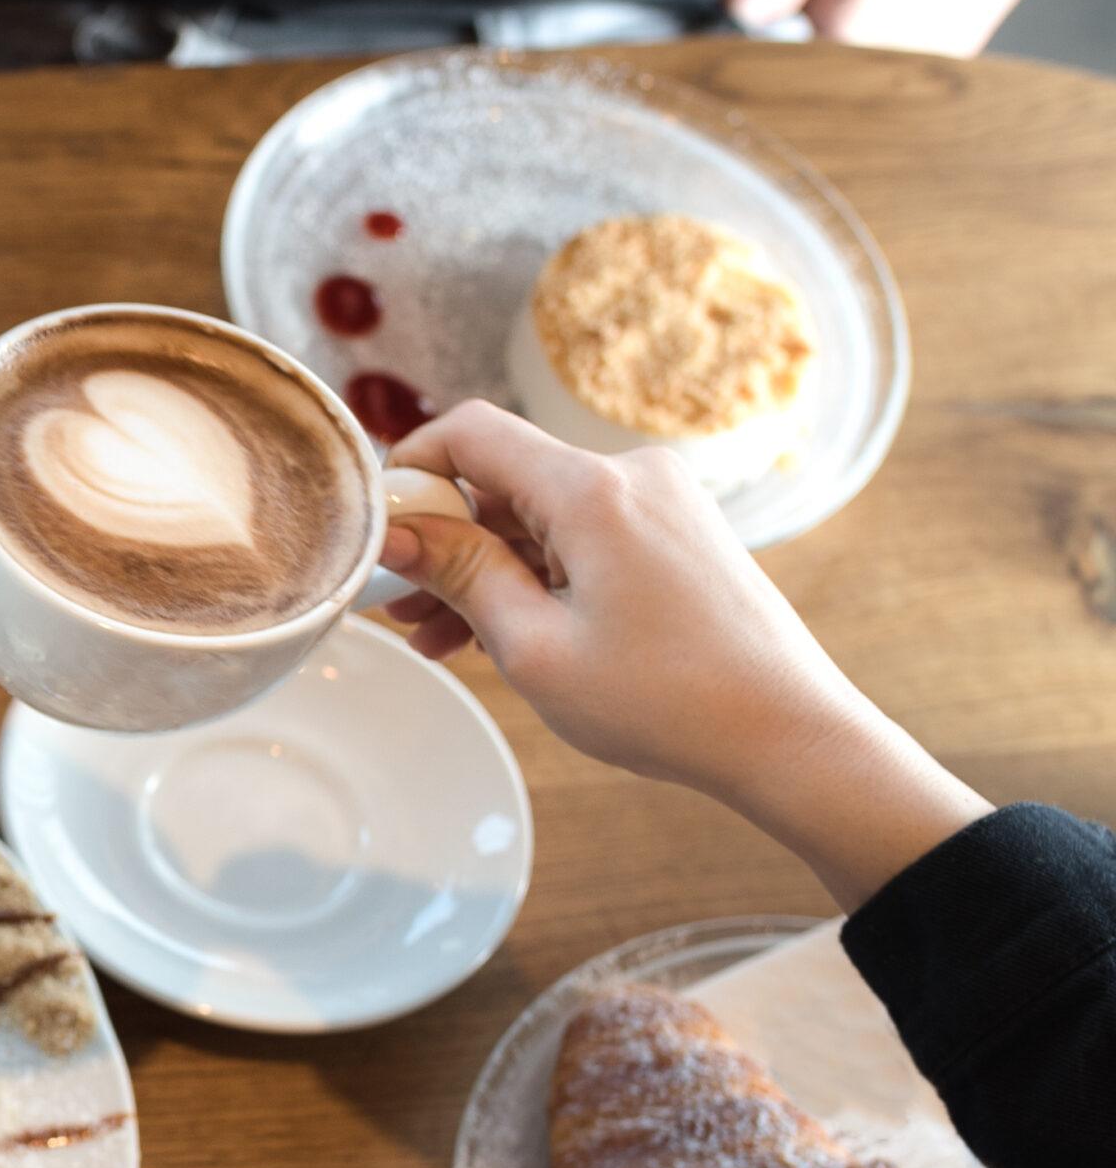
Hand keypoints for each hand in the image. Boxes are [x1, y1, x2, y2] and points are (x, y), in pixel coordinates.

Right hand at [375, 402, 988, 907]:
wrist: (789, 736)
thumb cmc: (666, 701)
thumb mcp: (535, 646)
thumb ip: (460, 574)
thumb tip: (394, 531)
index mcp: (593, 490)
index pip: (472, 432)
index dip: (411, 470)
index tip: (378, 531)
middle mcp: (630, 475)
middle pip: (504, 478)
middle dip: (444, 539)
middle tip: (397, 609)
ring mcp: (659, 502)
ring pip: (538, 515)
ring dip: (485, 568)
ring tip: (439, 639)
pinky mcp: (674, 532)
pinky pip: (580, 537)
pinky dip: (535, 576)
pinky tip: (498, 634)